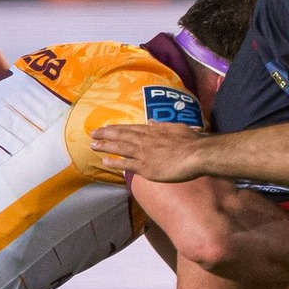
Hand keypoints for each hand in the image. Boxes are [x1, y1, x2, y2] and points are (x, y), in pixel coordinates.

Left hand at [91, 122, 209, 180]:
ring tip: (93, 145)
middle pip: (121, 136)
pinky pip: (126, 164)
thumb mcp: (176, 127)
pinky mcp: (145, 167)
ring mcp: (143, 154)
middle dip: (106, 134)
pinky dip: (115, 162)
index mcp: (152, 130)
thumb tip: (151, 121)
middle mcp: (145, 140)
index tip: (106, 128)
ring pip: (120, 148)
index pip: (130, 128)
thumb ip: (161, 125)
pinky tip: (105, 161)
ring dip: (105, 146)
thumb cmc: (190, 142)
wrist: (195, 155)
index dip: (116, 128)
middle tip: (93, 134)